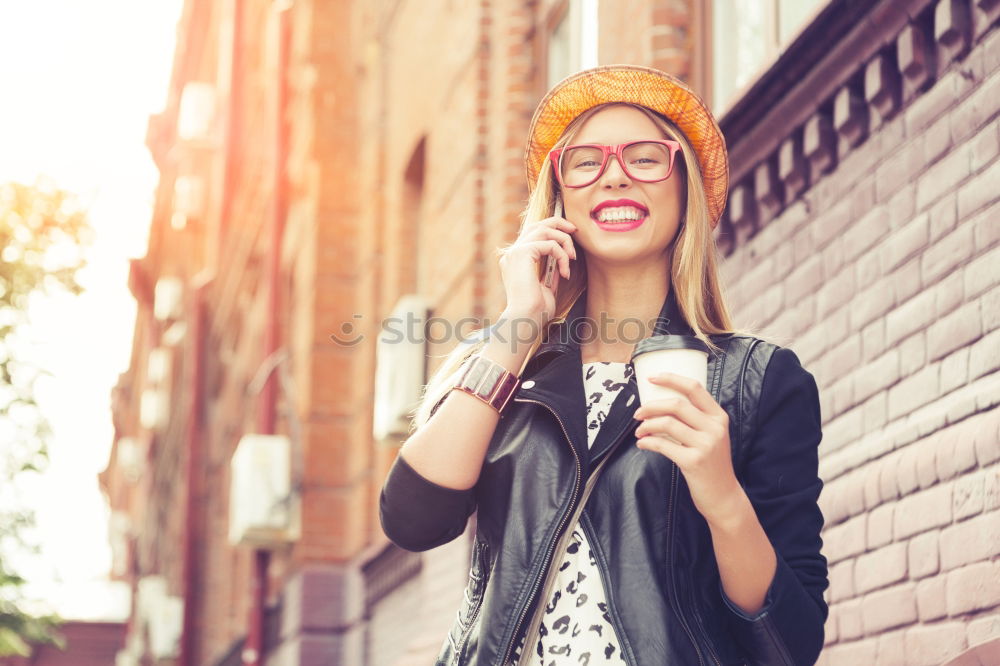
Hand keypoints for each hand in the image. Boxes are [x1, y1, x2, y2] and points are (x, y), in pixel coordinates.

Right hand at [498, 216, 576, 329]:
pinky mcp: (522, 254)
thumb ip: (550, 272)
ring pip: (544, 230)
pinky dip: (561, 256)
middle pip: (536, 224)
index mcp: (515, 261)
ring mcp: (515, 252)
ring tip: (572, 257)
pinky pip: (549, 244)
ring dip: (563, 240)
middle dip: (558, 223)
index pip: (533, 234)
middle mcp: (512, 254)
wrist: (526, 320)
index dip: (552, 230)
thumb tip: (560, 261)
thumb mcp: (546, 288)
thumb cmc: (535, 312)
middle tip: (575, 230)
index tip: (570, 236)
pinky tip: (565, 272)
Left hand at [633, 372, 743, 524]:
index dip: (671, 379)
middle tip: (638, 413)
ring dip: (647, 425)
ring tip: (639, 431)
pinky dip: (648, 442)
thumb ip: (696, 419)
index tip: (651, 378)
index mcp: (719, 417)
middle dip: (651, 406)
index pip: (694, 388)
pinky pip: (663, 445)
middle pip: (676, 404)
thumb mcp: (712, 436)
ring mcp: (706, 445)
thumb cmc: (712, 464)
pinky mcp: (694, 462)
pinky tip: (642, 444)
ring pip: (667, 423)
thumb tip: (662, 404)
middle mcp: (715, 428)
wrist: (724, 496)